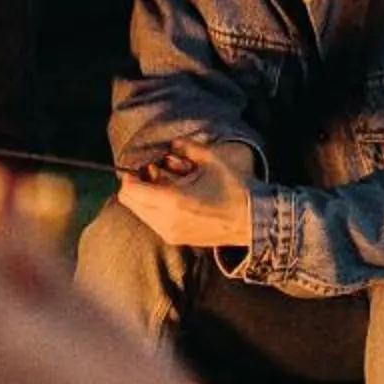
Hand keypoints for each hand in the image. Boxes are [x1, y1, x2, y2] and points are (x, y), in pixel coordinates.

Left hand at [115, 136, 255, 249]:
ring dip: (146, 198)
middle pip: (130, 203)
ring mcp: (170, 233)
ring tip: (169, 187)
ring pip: (140, 213)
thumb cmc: (234, 189)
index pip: (130, 191)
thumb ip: (186, 147)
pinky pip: (153, 222)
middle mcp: (165, 221)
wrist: (254, 221)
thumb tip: (171, 144)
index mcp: (172, 201)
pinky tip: (176, 200)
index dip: (129, 176)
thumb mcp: (211, 160)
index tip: (143, 166)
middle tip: (156, 174)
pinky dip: (155, 209)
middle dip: (137, 186)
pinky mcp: (176, 239)